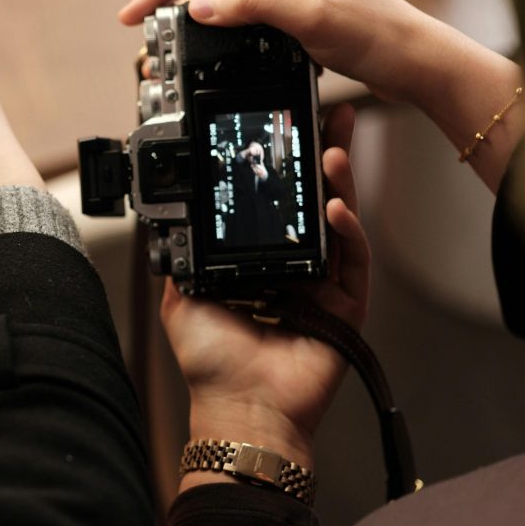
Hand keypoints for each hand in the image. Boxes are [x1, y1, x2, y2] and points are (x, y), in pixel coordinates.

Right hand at [120, 0, 524, 191]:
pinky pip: (246, 18)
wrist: (414, 62)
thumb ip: (252, 7)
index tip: (134, 13)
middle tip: (144, 33)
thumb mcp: (309, 18)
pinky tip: (210, 51)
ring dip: (197, 20)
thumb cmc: (375, 33)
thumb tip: (199, 5)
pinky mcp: (295, 16)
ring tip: (168, 44)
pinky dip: (223, 34)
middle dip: (174, 3)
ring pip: (228, 0)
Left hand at [160, 104, 367, 483]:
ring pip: (340, 222)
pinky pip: (354, 260)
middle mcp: (295, 268)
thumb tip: (170, 224)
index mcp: (260, 262)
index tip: (283, 131)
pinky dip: (348, 231)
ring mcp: (324, 285)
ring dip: (339, 184)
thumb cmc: (212, 363)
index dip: (284, 168)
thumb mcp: (180, 298)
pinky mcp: (347, 305)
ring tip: (332, 150)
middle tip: (329, 118)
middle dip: (324, 157)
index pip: (277, 203)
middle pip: (315, 201)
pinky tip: (336, 208)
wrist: (240, 407)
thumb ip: (182, 258)